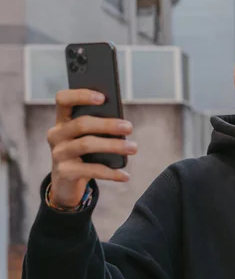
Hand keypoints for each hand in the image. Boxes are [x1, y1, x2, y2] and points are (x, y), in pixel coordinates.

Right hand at [47, 89, 136, 207]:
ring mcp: (58, 154)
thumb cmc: (84, 154)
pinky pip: (91, 170)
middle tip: (129, 127)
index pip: (63, 99)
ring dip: (113, 145)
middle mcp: (56, 134)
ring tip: (133, 148)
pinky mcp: (64, 173)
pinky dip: (111, 173)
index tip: (103, 98)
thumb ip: (100, 127)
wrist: (67, 183)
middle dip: (108, 124)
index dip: (81, 95)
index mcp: (62, 120)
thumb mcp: (88, 137)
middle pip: (81, 123)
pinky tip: (126, 175)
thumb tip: (123, 124)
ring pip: (86, 144)